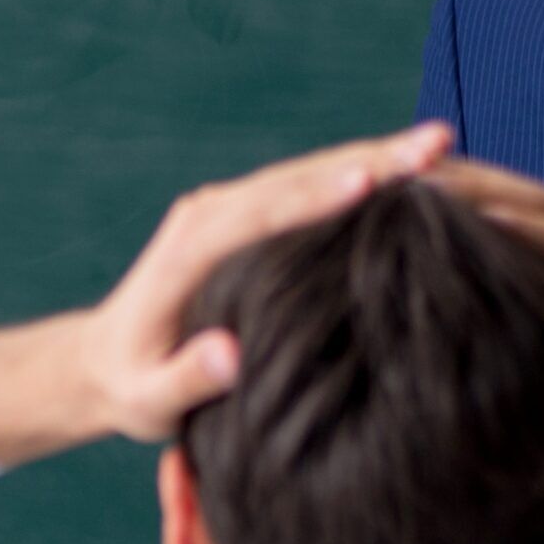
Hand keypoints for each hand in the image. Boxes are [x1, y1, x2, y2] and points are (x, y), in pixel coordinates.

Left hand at [82, 123, 452, 439]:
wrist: (102, 360)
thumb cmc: (131, 387)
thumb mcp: (149, 399)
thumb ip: (185, 379)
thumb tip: (228, 357)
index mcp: (190, 250)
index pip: (264, 214)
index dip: (319, 198)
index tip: (371, 183)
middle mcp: (210, 213)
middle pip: (299, 177)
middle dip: (371, 160)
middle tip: (437, 144)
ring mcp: (228, 206)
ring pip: (310, 171)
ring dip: (376, 157)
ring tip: (441, 145)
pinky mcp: (246, 212)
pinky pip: (308, 184)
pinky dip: (360, 172)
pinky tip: (411, 172)